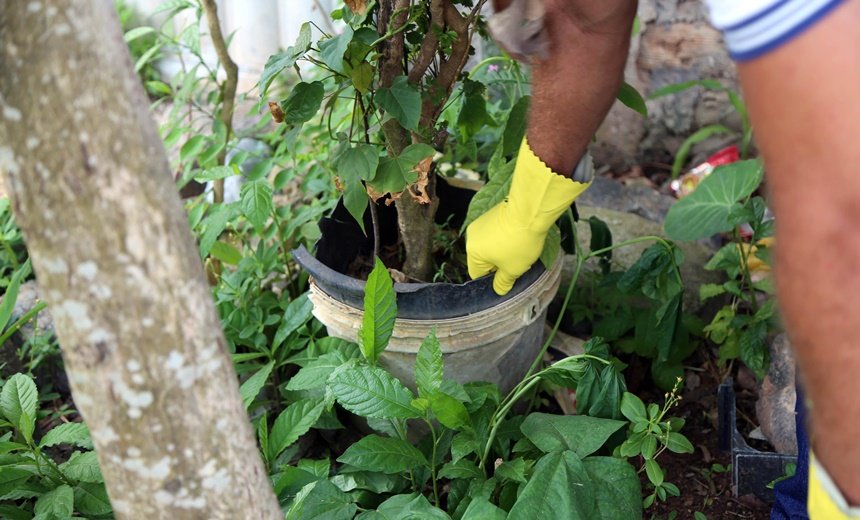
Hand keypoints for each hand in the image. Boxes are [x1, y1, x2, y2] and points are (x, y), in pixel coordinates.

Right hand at [466, 139, 591, 294]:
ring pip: (489, 244)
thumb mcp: (514, 269)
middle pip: (482, 258)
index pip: (477, 274)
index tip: (508, 277)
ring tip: (520, 248)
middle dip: (498, 263)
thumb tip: (499, 290)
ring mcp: (481, 222)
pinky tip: (519, 236)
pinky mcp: (491, 213)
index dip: (493, 279)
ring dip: (502, 249)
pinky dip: (505, 236)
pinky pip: (495, 232)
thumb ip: (503, 282)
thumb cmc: (519, 243)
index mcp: (472, 252)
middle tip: (517, 263)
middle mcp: (472, 236)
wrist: (530, 210)